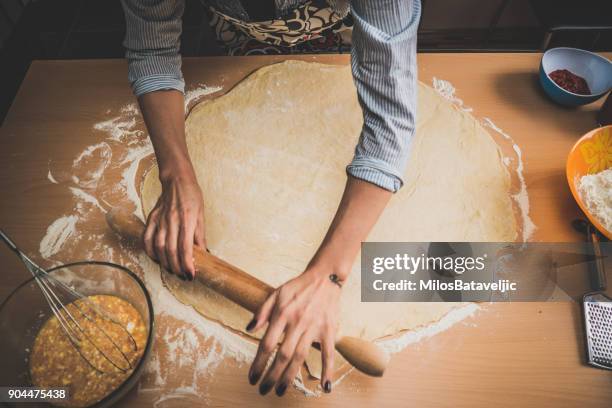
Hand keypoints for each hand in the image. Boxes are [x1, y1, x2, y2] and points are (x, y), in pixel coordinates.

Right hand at [143, 169, 205, 279]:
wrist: (177, 181)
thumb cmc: (192, 197)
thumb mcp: (201, 216)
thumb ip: (200, 236)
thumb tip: (202, 254)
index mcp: (187, 220)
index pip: (186, 247)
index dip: (187, 264)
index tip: (190, 274)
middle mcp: (172, 221)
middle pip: (171, 251)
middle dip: (177, 267)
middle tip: (182, 276)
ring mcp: (160, 220)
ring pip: (159, 247)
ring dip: (164, 262)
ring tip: (172, 270)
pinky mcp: (152, 218)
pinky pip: (147, 238)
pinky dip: (150, 251)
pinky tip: (156, 258)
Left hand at [246, 264, 343, 395]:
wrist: (325, 277)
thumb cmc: (298, 286)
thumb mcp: (276, 293)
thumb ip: (261, 311)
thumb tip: (248, 329)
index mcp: (282, 314)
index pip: (267, 344)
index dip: (258, 363)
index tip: (252, 378)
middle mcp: (297, 322)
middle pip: (282, 355)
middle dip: (271, 375)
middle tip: (263, 390)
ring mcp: (314, 327)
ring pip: (300, 356)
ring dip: (290, 377)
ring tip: (280, 391)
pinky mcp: (328, 330)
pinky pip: (328, 352)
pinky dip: (327, 369)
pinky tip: (325, 386)